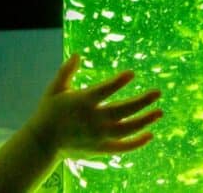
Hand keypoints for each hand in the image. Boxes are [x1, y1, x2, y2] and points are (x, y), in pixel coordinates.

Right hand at [23, 53, 162, 157]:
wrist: (43, 142)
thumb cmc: (49, 111)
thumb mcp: (55, 88)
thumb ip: (66, 71)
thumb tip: (77, 54)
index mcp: (82, 102)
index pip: (104, 91)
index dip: (118, 82)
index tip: (132, 74)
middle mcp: (93, 119)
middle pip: (122, 110)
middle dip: (141, 102)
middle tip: (158, 93)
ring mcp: (99, 136)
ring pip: (126, 129)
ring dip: (144, 121)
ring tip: (159, 112)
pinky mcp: (101, 148)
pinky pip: (122, 147)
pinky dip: (137, 143)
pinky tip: (150, 135)